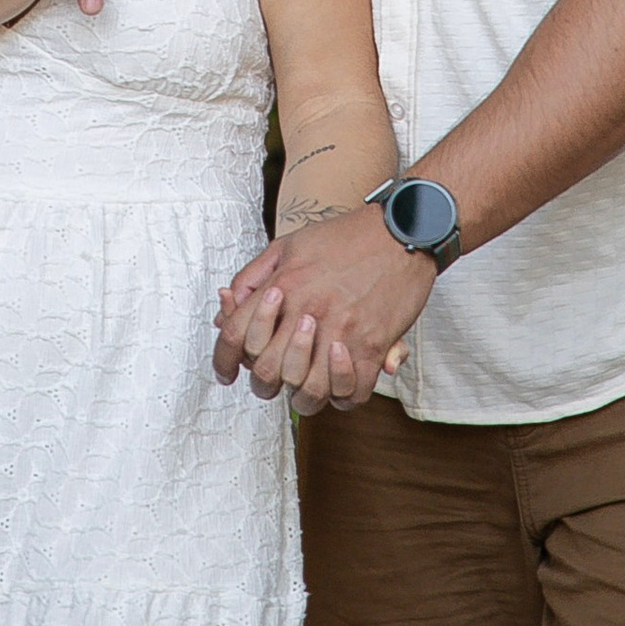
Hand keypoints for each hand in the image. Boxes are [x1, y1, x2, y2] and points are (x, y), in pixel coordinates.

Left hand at [211, 206, 434, 410]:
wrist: (401, 230)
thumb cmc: (345, 237)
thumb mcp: (288, 245)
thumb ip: (253, 277)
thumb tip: (227, 308)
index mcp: (283, 285)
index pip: (235, 335)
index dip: (223, 360)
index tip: (226, 373)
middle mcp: (308, 311)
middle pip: (267, 372)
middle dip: (263, 382)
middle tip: (273, 377)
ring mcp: (341, 332)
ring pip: (308, 391)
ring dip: (302, 394)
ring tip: (305, 383)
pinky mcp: (372, 345)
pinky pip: (351, 393)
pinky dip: (342, 396)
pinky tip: (338, 382)